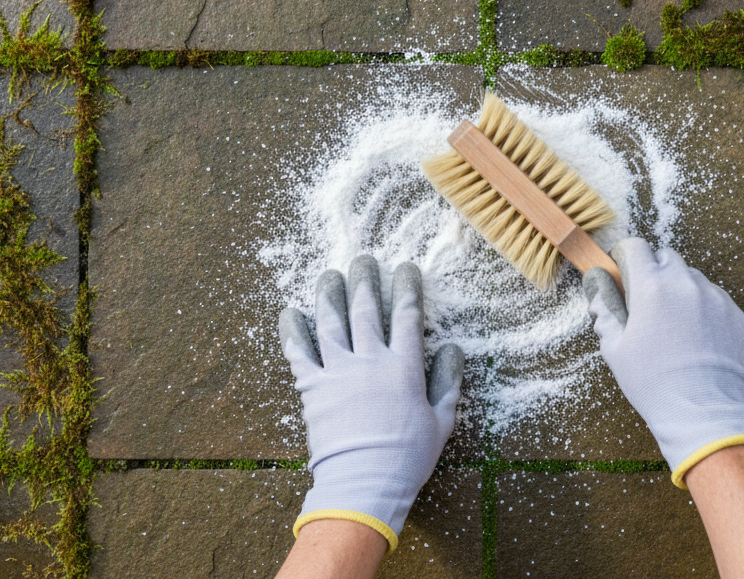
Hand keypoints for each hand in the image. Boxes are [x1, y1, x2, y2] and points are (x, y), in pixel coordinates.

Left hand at [278, 256, 463, 553]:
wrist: (364, 483)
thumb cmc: (407, 458)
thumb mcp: (441, 422)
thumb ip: (447, 382)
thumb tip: (453, 349)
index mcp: (404, 367)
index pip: (407, 317)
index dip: (407, 289)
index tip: (405, 269)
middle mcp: (370, 361)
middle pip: (366, 311)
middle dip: (366, 281)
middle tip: (364, 260)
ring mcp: (338, 372)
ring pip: (331, 324)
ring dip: (330, 295)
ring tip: (330, 275)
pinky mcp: (312, 389)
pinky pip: (299, 354)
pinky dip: (293, 331)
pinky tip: (290, 312)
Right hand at [583, 238, 743, 487]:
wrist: (702, 411)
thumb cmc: (652, 382)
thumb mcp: (615, 349)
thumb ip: (605, 311)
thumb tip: (599, 290)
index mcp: (651, 288)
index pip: (636, 247)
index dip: (626, 256)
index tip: (623, 270)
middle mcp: (685, 283)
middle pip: (666, 257)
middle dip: (655, 272)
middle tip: (648, 302)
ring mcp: (714, 297)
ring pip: (693, 277)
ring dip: (681, 289)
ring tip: (675, 324)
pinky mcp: (735, 313)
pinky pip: (716, 299)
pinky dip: (704, 308)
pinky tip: (697, 338)